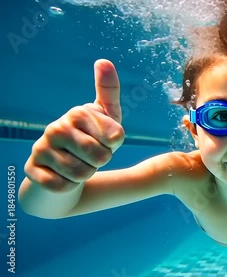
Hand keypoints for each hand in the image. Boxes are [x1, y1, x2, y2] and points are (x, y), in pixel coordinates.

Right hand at [25, 59, 124, 191]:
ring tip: (78, 165)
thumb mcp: (107, 116)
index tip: (104, 141)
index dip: (114, 146)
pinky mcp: (32, 169)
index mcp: (77, 113)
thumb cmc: (92, 139)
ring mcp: (41, 148)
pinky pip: (62, 186)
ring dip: (86, 175)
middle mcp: (56, 127)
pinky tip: (63, 177)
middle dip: (101, 162)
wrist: (65, 168)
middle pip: (100, 157)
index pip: (115, 137)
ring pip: (82, 174)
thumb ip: (109, 91)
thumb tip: (103, 61)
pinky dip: (69, 187)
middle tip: (92, 157)